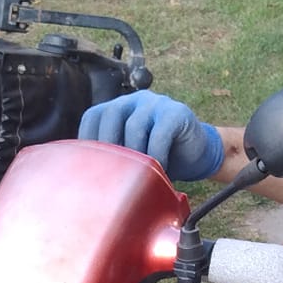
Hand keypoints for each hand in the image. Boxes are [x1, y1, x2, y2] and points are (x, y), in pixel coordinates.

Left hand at [78, 90, 224, 181]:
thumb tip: (87, 181)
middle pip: (110, 116)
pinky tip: (159, 171)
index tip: (89, 168)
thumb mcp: (130, 157)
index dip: (87, 141)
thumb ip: (112, 159)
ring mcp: (155, 104)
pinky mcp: (176, 113)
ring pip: (135, 126)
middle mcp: (133, 101)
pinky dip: (156, 156)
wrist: (195, 154)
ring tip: (137, 178)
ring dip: (135, 156)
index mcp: (117, 109)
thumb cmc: (157, 159)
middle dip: (109, 149)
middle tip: (113, 176)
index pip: (92, 117)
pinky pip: (160, 134)